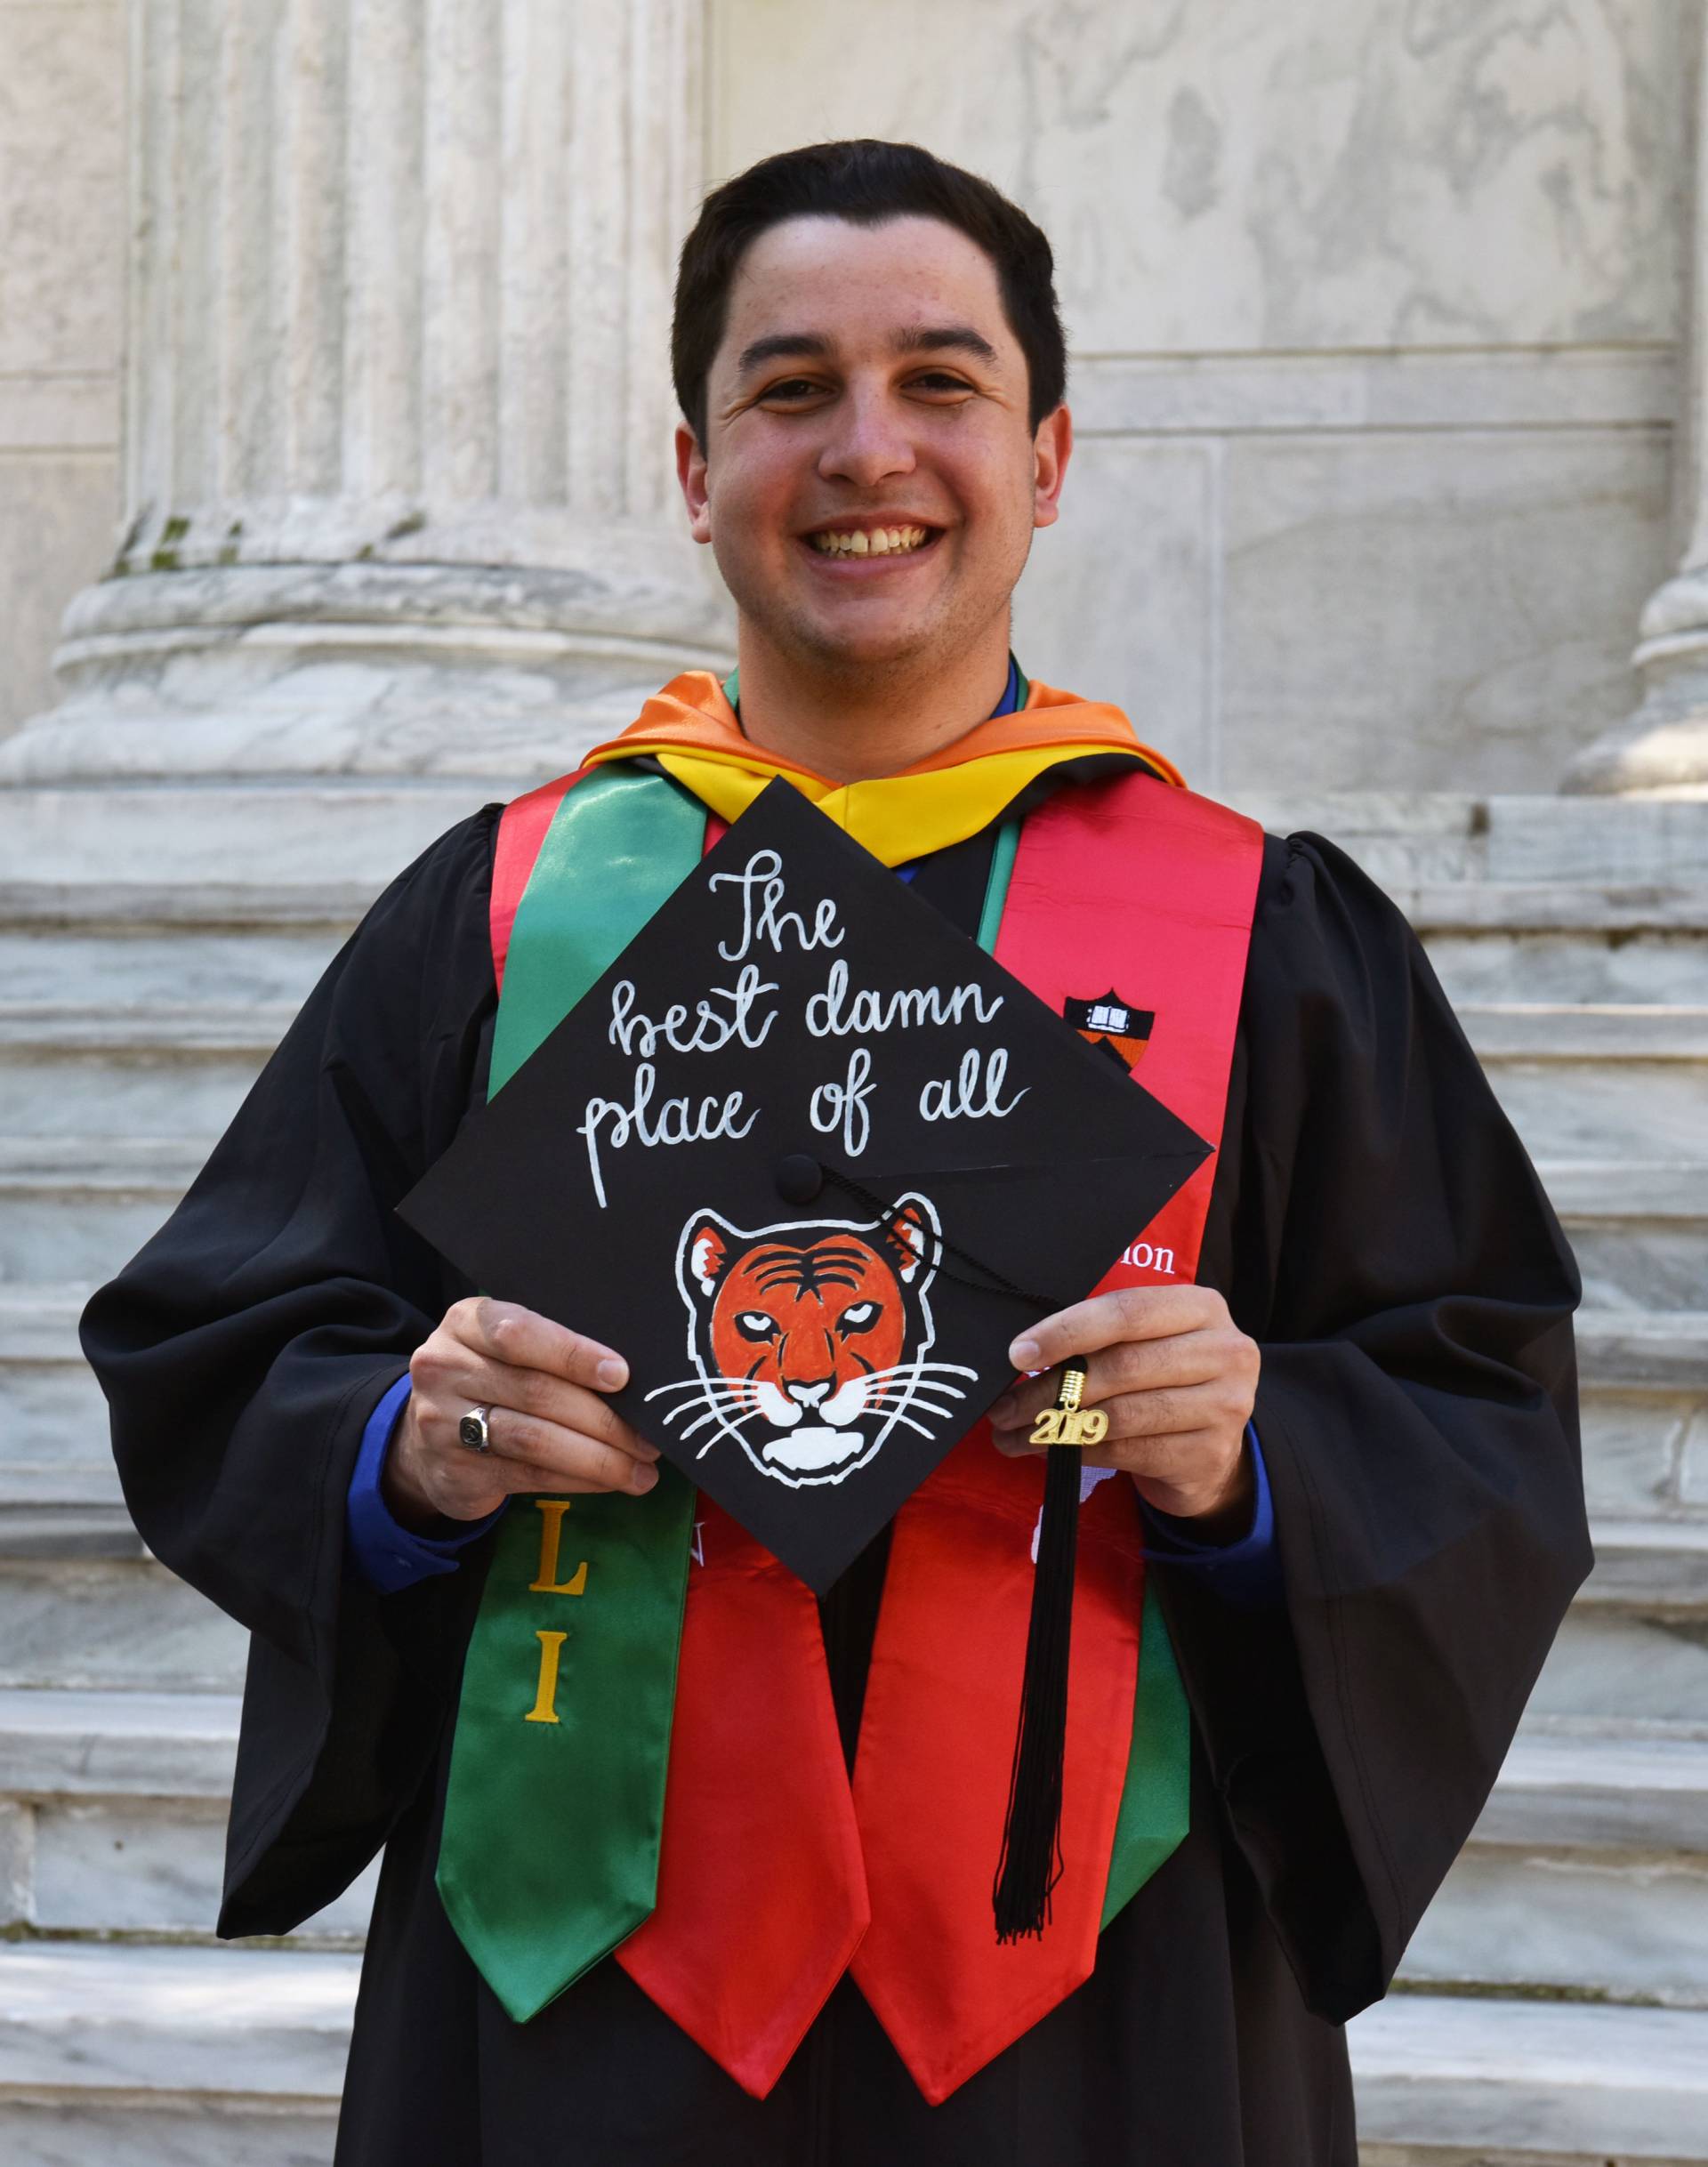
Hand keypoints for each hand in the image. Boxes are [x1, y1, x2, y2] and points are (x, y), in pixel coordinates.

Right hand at [385, 1297, 660, 1530]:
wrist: (428, 1437)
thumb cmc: (493, 1379)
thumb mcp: (509, 1350)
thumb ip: (554, 1350)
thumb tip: (633, 1378)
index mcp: (466, 1323)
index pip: (519, 1334)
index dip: (573, 1355)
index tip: (622, 1375)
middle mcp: (446, 1367)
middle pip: (535, 1392)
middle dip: (603, 1418)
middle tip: (649, 1437)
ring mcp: (443, 1422)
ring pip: (534, 1440)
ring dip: (597, 1458)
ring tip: (639, 1468)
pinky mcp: (455, 1471)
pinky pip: (528, 1475)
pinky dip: (577, 1479)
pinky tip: (609, 1481)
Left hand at [987, 1286, 1259, 1525]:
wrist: (1210, 1449)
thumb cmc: (1162, 1382)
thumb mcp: (1145, 1344)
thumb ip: (1101, 1337)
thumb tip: (1023, 1353)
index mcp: (1201, 1307)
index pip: (1126, 1311)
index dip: (1067, 1331)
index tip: (1019, 1354)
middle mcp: (1224, 1351)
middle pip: (1121, 1365)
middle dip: (1052, 1388)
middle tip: (1004, 1408)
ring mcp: (1225, 1405)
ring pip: (1121, 1414)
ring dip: (1056, 1426)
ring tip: (1015, 1434)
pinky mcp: (1209, 1454)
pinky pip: (1128, 1451)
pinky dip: (1081, 1451)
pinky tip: (1050, 1451)